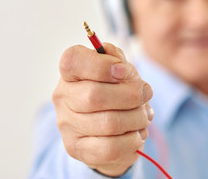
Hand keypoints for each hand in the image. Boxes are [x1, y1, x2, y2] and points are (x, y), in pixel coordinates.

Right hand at [52, 43, 153, 176]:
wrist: (111, 127)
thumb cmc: (115, 91)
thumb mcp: (119, 69)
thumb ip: (117, 58)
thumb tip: (116, 59)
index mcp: (70, 72)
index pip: (73, 60)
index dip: (101, 65)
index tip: (123, 71)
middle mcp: (62, 96)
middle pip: (95, 96)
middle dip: (131, 96)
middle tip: (145, 95)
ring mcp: (66, 124)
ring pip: (108, 123)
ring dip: (136, 118)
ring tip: (144, 116)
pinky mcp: (77, 148)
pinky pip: (110, 148)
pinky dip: (132, 140)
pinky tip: (137, 133)